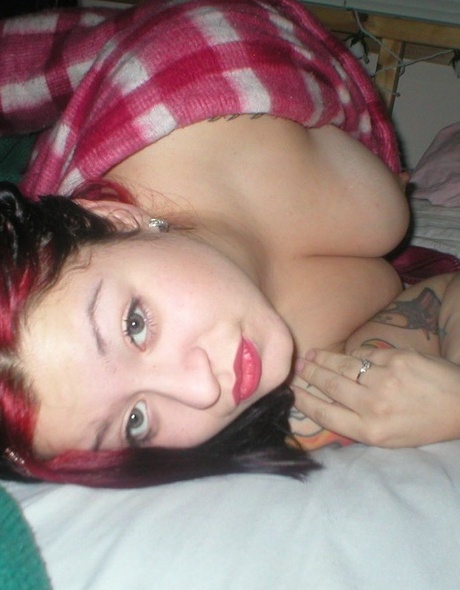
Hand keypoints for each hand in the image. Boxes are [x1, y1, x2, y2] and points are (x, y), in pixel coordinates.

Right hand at [292, 348, 459, 447]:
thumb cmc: (423, 424)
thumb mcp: (389, 436)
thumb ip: (358, 421)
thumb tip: (326, 400)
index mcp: (370, 431)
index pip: (325, 414)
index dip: (304, 401)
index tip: (291, 390)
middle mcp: (373, 406)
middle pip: (329, 386)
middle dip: (310, 374)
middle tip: (298, 366)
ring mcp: (384, 379)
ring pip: (343, 366)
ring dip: (322, 359)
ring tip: (310, 355)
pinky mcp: (395, 358)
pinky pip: (364, 355)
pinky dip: (352, 355)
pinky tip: (343, 355)